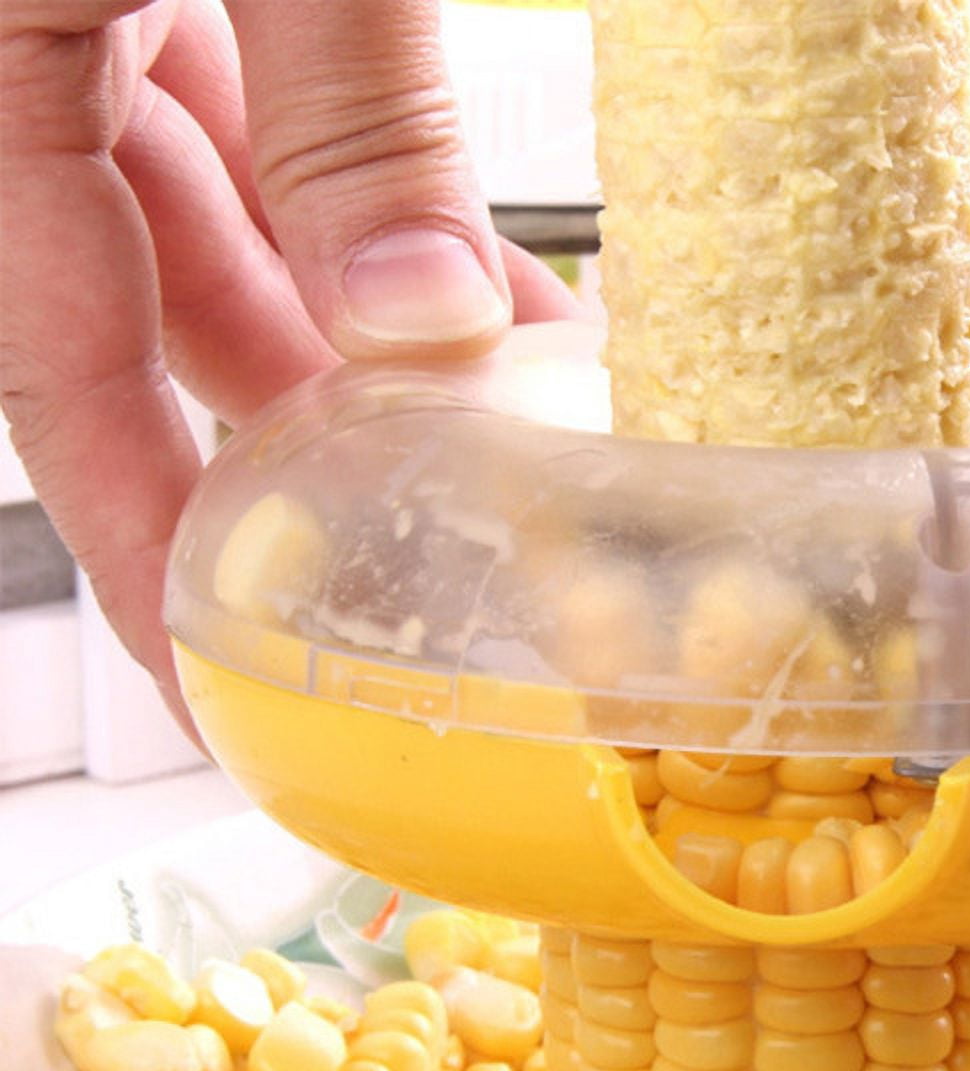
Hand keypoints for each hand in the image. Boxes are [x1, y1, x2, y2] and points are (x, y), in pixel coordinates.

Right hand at [0, 0, 575, 729]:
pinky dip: (370, 195)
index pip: (65, 391)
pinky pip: (270, 115)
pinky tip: (475, 270)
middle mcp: (22, 70)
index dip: (152, 558)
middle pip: (164, 325)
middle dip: (314, 446)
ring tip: (504, 421)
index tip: (227, 686)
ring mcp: (94, 18)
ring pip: (229, 222)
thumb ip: (344, 105)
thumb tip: (425, 312)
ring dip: (371, 330)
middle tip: (433, 555)